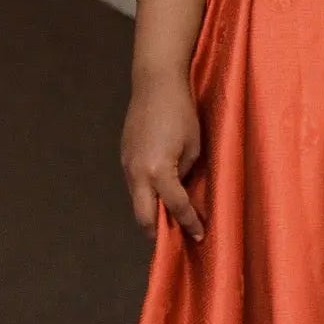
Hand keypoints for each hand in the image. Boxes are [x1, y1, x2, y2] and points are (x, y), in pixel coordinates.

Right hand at [121, 68, 204, 241]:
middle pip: (143, 216)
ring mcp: (127, 165)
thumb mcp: (193, 146)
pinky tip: (159, 194)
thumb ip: (184, 173)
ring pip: (136, 201)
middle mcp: (137, 172)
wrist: (155, 83)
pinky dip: (146, 195)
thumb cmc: (181, 112)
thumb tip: (180, 190)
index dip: (189, 223)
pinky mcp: (124, 156)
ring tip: (170, 219)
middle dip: (158, 231)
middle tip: (176, 239)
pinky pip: (134, 185)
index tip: (199, 235)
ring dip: (150, 213)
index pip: (175, 207)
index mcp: (158, 171)